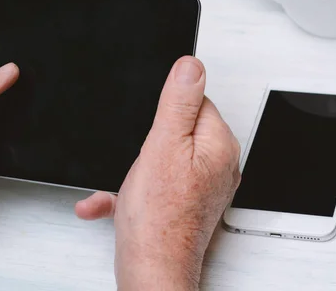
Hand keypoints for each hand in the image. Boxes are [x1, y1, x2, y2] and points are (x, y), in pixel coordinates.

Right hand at [75, 56, 240, 289]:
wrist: (152, 269)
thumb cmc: (158, 216)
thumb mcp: (162, 145)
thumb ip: (178, 102)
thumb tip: (191, 66)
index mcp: (219, 144)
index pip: (198, 100)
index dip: (168, 111)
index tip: (154, 127)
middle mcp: (219, 163)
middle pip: (181, 128)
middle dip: (153, 138)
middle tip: (143, 158)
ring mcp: (206, 185)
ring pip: (167, 156)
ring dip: (140, 166)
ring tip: (131, 184)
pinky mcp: (190, 202)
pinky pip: (162, 184)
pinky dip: (138, 189)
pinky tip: (116, 200)